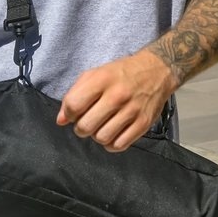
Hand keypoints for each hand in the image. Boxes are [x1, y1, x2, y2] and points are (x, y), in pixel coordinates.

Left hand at [56, 50, 177, 151]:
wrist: (156, 71)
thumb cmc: (120, 73)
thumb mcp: (95, 74)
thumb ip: (75, 94)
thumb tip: (61, 120)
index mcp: (102, 80)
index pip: (74, 105)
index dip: (68, 113)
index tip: (73, 113)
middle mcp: (117, 96)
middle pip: (86, 126)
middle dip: (80, 128)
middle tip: (85, 122)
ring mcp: (132, 111)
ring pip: (102, 138)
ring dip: (96, 136)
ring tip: (100, 126)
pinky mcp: (144, 124)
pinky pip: (119, 145)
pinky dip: (111, 144)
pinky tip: (112, 133)